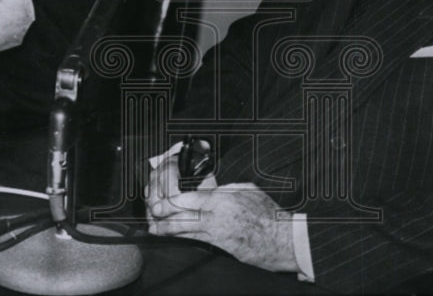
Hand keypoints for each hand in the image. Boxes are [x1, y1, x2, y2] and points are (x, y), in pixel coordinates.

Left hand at [145, 158, 296, 272]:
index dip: (172, 201)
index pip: (190, 200)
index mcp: (222, 201)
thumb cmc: (266, 212)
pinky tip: (174, 237)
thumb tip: (211, 186)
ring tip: (156, 229)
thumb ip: (225, 188)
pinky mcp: (219, 247)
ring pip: (186, 233)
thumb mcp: (246, 189)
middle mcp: (216, 219)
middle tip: (153, 216)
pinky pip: (196, 241)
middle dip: (164, 218)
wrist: (279, 239)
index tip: (160, 201)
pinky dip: (183, 238)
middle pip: (183, 219)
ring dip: (168, 231)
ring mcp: (216, 235)